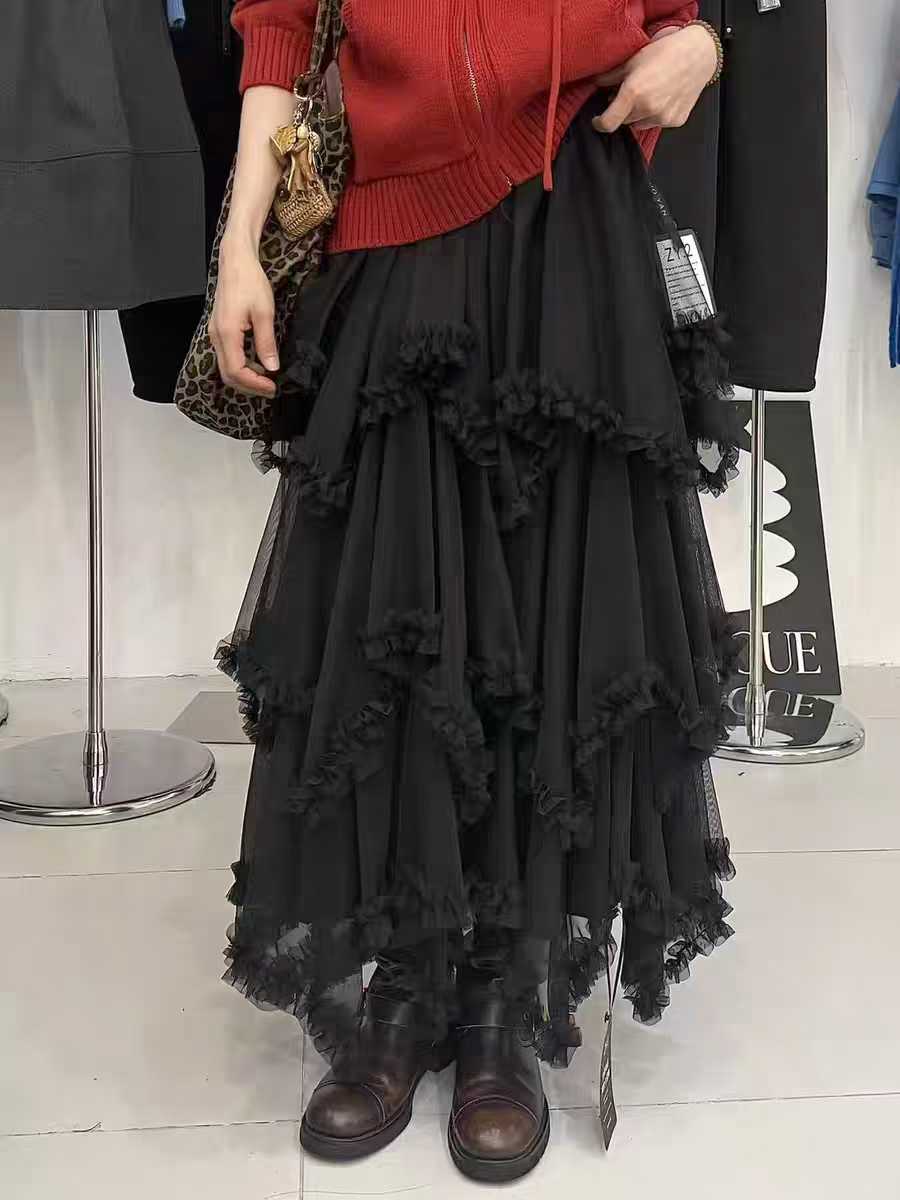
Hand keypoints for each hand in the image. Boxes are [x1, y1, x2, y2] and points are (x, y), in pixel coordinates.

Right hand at [210, 236, 277, 397]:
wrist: (236, 261)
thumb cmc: (248, 280)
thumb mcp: (265, 312)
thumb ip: (266, 343)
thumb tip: (271, 366)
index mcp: (227, 333)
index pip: (236, 371)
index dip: (255, 384)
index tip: (272, 386)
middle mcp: (217, 336)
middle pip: (228, 374)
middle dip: (250, 386)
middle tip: (270, 389)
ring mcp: (216, 333)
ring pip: (227, 367)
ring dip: (246, 378)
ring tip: (266, 379)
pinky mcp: (220, 330)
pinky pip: (228, 356)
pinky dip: (242, 366)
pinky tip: (257, 364)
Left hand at [592, 24, 717, 133]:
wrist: (698, 55)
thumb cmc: (667, 52)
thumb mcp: (633, 60)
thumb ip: (611, 76)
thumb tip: (596, 83)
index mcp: (634, 93)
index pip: (608, 123)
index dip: (600, 123)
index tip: (598, 120)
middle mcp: (648, 109)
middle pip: (624, 121)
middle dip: (622, 110)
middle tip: (629, 94)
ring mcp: (662, 117)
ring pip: (640, 123)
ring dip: (638, 114)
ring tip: (647, 93)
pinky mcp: (674, 121)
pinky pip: (656, 123)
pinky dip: (654, 114)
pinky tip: (661, 97)